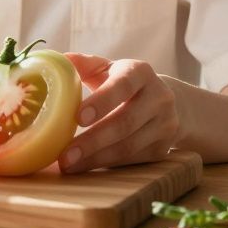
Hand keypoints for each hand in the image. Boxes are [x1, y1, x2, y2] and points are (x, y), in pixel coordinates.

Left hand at [59, 53, 180, 173]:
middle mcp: (159, 98)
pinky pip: (131, 160)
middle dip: (93, 141)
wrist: (169, 103)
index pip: (123, 85)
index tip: (78, 118)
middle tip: (65, 153)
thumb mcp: (109, 68)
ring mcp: (164, 125)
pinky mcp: (162, 149)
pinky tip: (83, 167)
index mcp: (141, 72)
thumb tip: (58, 60)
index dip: (102, 102)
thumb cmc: (124, 82)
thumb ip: (84, 64)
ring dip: (96, 158)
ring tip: (68, 164)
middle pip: (125, 122)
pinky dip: (105, 165)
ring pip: (129, 146)